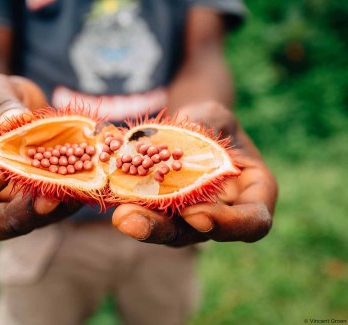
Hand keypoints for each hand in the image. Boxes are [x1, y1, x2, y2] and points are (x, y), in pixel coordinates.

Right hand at [0, 74, 79, 243]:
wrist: (26, 111)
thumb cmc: (0, 100)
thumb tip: (14, 122)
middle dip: (12, 218)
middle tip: (43, 201)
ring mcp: (8, 204)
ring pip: (22, 224)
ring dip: (49, 213)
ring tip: (74, 191)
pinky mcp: (38, 204)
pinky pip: (52, 212)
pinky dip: (70, 201)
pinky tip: (86, 184)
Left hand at [112, 101, 277, 245]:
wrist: (190, 131)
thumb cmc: (211, 122)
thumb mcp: (215, 114)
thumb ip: (208, 122)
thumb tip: (188, 129)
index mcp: (255, 193)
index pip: (253, 221)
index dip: (228, 224)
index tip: (195, 214)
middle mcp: (224, 214)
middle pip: (201, 234)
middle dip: (166, 230)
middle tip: (135, 222)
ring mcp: (193, 218)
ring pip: (171, 231)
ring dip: (143, 225)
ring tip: (120, 215)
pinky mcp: (166, 215)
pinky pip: (151, 217)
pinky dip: (134, 210)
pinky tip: (115, 203)